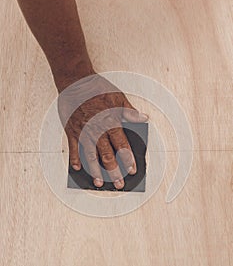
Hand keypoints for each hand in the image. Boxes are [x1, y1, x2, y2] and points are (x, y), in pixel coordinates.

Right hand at [58, 73, 147, 188]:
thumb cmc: (96, 87)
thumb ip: (130, 111)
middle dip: (114, 172)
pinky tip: (77, 168)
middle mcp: (97, 131)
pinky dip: (75, 159)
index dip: (128, 159)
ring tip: (100, 183)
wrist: (75, 81)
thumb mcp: (118, 97)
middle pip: (107, 156)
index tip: (132, 170)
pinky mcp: (72, 131)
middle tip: (119, 183)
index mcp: (111, 123)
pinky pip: (73, 148)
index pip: (122, 146)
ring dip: (96, 171)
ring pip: (91, 156)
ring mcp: (83, 132)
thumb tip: (143, 118)